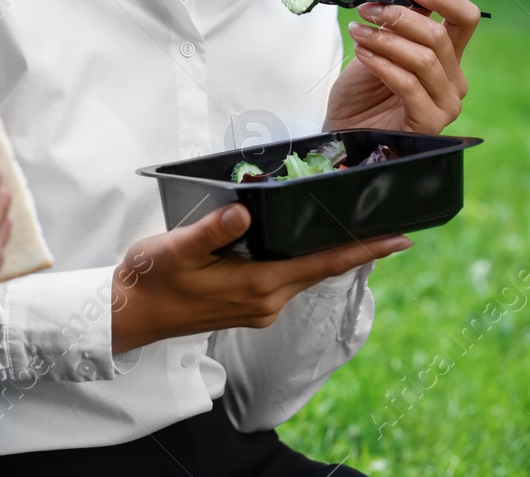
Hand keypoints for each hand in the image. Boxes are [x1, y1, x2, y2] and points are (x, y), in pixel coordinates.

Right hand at [110, 202, 409, 353]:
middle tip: (392, 224)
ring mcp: (258, 307)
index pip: (321, 264)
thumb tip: (245, 214)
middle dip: (357, 248)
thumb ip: (212, 231)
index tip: (399, 239)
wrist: (130, 315)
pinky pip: (288, 278)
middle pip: (322, 269)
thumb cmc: (151, 279)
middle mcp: (266, 301)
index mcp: (256, 286)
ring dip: (330, 253)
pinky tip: (307, 242)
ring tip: (356, 228)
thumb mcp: (176, 250)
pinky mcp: (248, 305)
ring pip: (305, 274)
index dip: (362, 250)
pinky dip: (305, 259)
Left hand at [326, 0, 481, 134]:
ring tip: (357, 31)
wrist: (343, 132)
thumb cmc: (362, 92)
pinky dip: (383, 64)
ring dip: (386, 40)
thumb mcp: (379, 46)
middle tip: (366, 9)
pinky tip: (363, 54)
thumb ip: (405, 19)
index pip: (466, 20)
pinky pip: (409, 85)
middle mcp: (453, 81)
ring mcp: (445, 105)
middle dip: (400, 17)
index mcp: (448, 57)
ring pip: (424, 59)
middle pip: (439, 37)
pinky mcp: (429, 124)